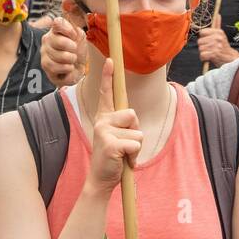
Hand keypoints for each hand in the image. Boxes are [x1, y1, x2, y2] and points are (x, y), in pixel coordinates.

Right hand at [42, 5, 84, 87]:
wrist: (77, 69)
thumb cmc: (78, 51)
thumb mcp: (80, 34)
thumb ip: (75, 17)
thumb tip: (66, 0)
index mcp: (56, 29)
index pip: (57, 22)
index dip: (68, 30)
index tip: (74, 35)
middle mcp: (48, 39)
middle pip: (58, 41)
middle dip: (72, 48)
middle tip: (74, 50)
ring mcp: (44, 52)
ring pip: (58, 55)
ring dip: (70, 59)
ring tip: (72, 60)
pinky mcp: (45, 66)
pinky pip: (56, 67)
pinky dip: (67, 68)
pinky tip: (68, 67)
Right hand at [85, 59, 142, 193]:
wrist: (101, 179)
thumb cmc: (114, 156)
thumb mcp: (118, 136)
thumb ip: (123, 123)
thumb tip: (132, 115)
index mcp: (104, 117)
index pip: (107, 93)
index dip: (108, 76)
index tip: (110, 59)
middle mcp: (102, 121)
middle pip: (133, 114)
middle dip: (135, 131)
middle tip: (124, 144)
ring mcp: (104, 131)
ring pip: (137, 131)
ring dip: (135, 146)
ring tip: (123, 154)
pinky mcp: (111, 144)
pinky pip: (136, 144)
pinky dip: (134, 156)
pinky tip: (123, 161)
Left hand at [197, 13, 238, 66]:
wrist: (231, 59)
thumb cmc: (223, 47)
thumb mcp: (221, 35)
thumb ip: (217, 24)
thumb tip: (217, 14)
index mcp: (218, 32)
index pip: (202, 32)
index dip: (204, 38)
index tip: (208, 41)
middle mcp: (217, 37)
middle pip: (199, 41)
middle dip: (203, 46)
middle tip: (210, 49)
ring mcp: (216, 46)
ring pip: (200, 49)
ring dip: (204, 53)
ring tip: (211, 53)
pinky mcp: (214, 54)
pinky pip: (202, 55)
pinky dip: (204, 58)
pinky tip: (210, 58)